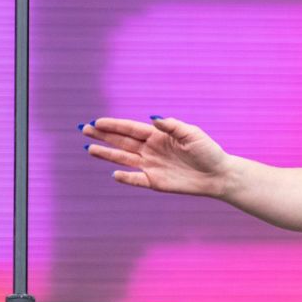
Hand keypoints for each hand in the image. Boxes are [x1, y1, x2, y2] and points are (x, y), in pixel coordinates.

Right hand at [82, 116, 230, 196]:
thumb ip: (172, 126)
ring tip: (89, 148)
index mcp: (158, 136)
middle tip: (84, 130)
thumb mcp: (192, 134)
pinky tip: (114, 173)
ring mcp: (151, 166)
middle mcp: (151, 150)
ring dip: (107, 154)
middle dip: (103, 135)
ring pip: (124, 158)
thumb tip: (153, 119)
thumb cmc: (208, 151)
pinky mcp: (155, 182)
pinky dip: (125, 177)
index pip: (131, 129)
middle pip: (122, 142)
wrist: (217, 175)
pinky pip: (136, 179)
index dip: (114, 125)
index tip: (97, 121)